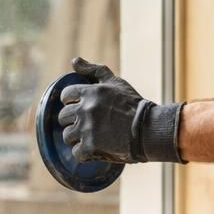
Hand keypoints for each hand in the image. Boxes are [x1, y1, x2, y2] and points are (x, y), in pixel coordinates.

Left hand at [57, 57, 183, 163]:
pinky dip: (84, 153)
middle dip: (73, 120)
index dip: (71, 102)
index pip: (65, 96)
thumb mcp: (115, 82)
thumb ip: (93, 70)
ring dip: (77, 137)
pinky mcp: (91, 147)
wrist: (150, 130)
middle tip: (89, 124)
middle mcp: (85, 110)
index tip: (81, 107)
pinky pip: (76, 152)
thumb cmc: (134, 104)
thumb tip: (74, 60)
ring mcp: (87, 129)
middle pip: (63, 117)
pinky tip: (95, 148)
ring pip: (67, 135)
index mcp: (90, 93)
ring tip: (92, 136)